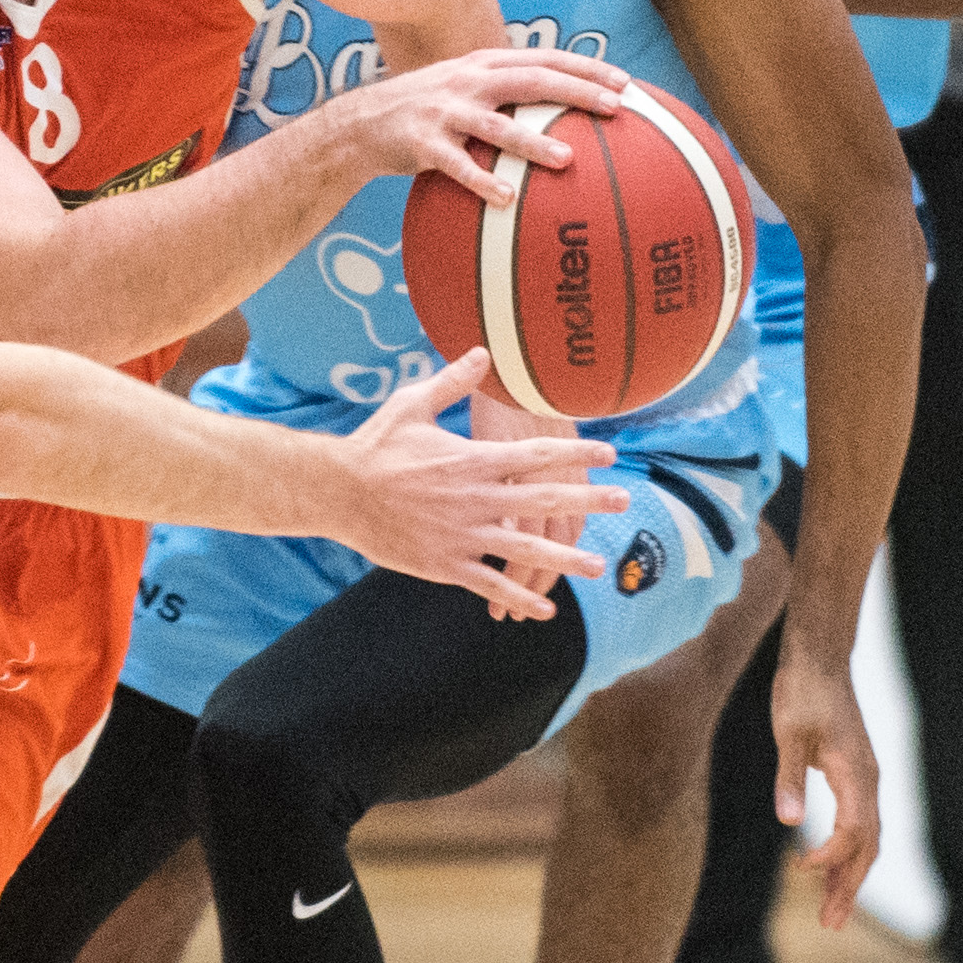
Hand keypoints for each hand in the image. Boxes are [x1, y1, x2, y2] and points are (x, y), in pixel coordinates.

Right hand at [336, 50, 631, 207]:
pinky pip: (458, 166)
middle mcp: (468, 82)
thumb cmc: (426, 111)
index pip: (545, 59)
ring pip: (497, 125)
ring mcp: (445, 112)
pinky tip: (507, 199)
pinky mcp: (423, 144)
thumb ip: (507, 92)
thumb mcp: (465, 89)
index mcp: (485, 66)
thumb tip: (563, 110)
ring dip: (533, 142)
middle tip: (615, 107)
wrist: (360, 124)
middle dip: (576, 91)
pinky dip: (482, 182)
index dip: (586, 68)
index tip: (626, 82)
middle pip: (532, 81)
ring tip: (566, 160)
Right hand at [337, 352, 620, 616]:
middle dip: (588, 501)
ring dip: (566, 560)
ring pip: (525, 550)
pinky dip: (518, 598)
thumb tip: (484, 352)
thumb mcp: (413, 404)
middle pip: (543, 500)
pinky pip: (490, 583)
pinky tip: (543, 610)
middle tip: (623, 501)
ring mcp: (464, 535)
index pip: (538, 455)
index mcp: (474, 459)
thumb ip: (454, 381)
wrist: (338, 491)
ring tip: (598, 567)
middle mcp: (477, 498)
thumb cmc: (376, 445)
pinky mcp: (446, 564)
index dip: (577, 453)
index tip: (609, 453)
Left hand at [768, 637, 878, 927]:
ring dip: (850, 874)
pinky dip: (846, 851)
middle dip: (850, 885)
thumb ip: (789, 778)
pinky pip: (858, 823)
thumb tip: (790, 822)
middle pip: (868, 845)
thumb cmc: (802, 692)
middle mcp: (870, 781)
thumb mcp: (788, 733)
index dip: (831, 858)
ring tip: (831, 911)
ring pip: (866, 838)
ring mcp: (866, 779)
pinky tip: (826, 867)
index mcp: (857, 775)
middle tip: (830, 924)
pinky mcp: (856, 776)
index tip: (801, 870)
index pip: (854, 832)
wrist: (820, 660)